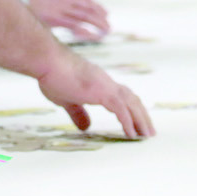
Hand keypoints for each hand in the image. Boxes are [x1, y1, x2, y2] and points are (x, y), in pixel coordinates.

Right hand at [27, 0, 109, 40]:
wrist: (8, 6)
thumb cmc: (23, 9)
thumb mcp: (40, 4)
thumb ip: (51, 7)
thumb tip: (57, 16)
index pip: (82, 0)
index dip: (95, 6)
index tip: (105, 12)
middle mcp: (61, 1)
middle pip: (87, 7)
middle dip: (99, 16)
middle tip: (108, 25)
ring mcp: (58, 9)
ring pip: (84, 16)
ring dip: (97, 23)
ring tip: (106, 31)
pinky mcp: (55, 19)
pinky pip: (75, 25)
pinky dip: (86, 31)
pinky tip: (93, 37)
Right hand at [36, 50, 155, 137]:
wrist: (48, 60)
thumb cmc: (52, 75)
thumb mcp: (65, 99)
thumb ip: (77, 112)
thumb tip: (85, 127)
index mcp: (98, 83)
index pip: (121, 96)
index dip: (131, 109)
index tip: (138, 122)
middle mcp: (106, 82)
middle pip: (132, 99)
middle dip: (142, 115)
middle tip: (148, 132)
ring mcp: (105, 86)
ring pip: (131, 103)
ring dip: (141, 120)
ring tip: (147, 135)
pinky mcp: (101, 91)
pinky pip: (121, 109)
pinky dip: (128, 122)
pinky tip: (131, 134)